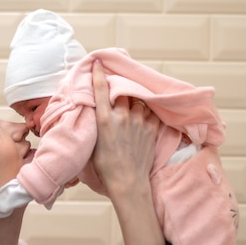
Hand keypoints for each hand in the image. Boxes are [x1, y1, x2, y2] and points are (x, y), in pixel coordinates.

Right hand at [91, 60, 159, 194]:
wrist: (128, 183)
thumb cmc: (107, 168)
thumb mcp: (93, 144)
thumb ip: (95, 125)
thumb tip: (96, 113)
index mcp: (104, 120)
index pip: (102, 90)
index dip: (99, 74)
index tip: (98, 62)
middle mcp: (122, 117)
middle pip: (123, 92)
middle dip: (120, 89)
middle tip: (119, 90)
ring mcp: (139, 121)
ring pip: (138, 100)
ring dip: (134, 101)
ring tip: (132, 107)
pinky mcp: (152, 128)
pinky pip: (151, 110)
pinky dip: (147, 110)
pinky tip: (143, 117)